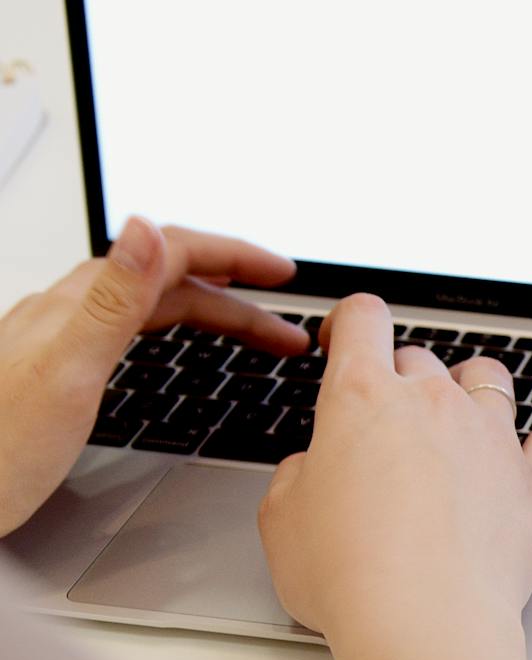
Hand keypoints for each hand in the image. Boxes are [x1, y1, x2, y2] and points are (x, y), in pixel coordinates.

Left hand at [0, 217, 307, 533]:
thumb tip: (146, 228)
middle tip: (290, 326)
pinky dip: (177, 334)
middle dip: (239, 296)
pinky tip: (178, 351)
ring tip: (257, 339)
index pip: (169, 254)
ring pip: (151, 309)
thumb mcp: (68, 376)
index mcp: (77, 307)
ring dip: (213, 315)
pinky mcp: (58, 374)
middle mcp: (66, 316)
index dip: (233, 256)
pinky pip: (131, 335)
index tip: (285, 275)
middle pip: (168, 282)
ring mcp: (60, 343)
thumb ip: (113, 302)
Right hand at [258, 294, 531, 638]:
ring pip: (488, 379)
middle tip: (391, 410)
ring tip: (464, 401)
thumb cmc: (350, 575)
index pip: (363, 319)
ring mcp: (490, 437)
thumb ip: (298, 476)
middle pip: (421, 359)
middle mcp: (432, 403)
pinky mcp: (531, 480)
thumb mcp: (282, 520)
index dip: (350, 320)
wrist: (426, 621)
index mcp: (361, 398)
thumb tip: (315, 468)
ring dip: (472, 383)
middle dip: (402, 375)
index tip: (345, 336)